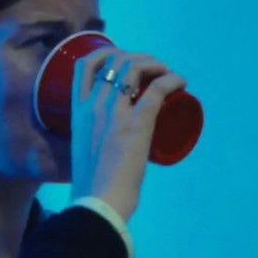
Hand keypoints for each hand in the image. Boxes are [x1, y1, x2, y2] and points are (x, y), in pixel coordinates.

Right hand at [69, 46, 186, 222]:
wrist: (97, 204)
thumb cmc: (91, 184)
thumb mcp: (84, 148)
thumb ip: (92, 136)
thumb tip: (107, 139)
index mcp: (77, 111)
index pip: (85, 65)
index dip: (107, 53)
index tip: (124, 62)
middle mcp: (94, 105)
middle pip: (115, 59)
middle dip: (139, 57)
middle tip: (154, 70)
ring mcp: (114, 113)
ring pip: (134, 67)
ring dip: (156, 64)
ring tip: (167, 74)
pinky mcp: (136, 124)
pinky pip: (158, 89)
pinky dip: (172, 80)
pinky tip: (181, 83)